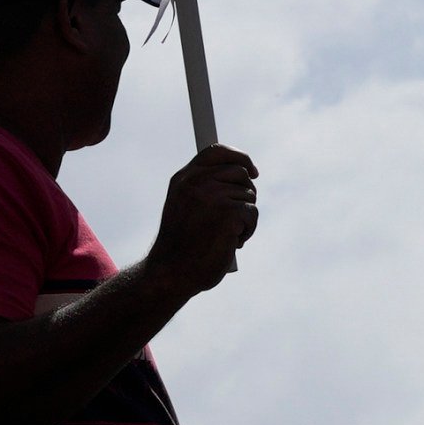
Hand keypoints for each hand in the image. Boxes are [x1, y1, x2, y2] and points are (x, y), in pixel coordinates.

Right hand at [146, 146, 260, 293]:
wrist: (171, 273)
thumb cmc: (180, 246)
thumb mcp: (184, 207)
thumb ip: (203, 188)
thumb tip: (243, 176)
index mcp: (184, 179)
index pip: (217, 151)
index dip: (240, 157)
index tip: (252, 171)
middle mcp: (196, 182)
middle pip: (241, 173)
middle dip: (245, 194)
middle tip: (236, 218)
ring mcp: (213, 196)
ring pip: (249, 196)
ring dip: (244, 218)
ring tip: (226, 236)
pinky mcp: (229, 212)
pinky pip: (252, 213)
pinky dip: (248, 231)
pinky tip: (231, 243)